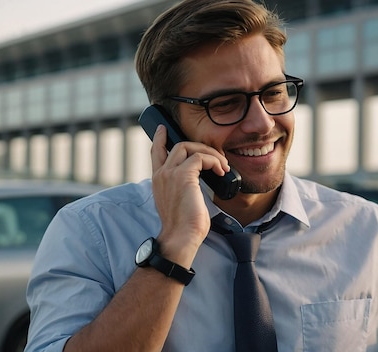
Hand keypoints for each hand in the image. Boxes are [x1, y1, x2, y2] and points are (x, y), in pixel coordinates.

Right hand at [150, 125, 230, 266]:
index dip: (160, 138)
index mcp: (158, 180)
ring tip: (221, 165)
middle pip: (178, 145)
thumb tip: (201, 182)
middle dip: (199, 146)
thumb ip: (185, 188)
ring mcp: (170, 173)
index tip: (163, 128)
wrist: (180, 237)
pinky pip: (200, 157)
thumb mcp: (181, 202)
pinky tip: (221, 170)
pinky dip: (213, 161)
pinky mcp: (183, 176)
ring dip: (209, 153)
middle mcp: (161, 174)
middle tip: (215, 157)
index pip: (156, 152)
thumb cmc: (184, 226)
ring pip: (188, 147)